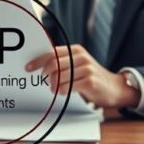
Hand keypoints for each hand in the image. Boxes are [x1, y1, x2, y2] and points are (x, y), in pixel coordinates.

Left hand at [24, 44, 139, 108]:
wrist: (114, 88)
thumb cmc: (91, 77)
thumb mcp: (77, 65)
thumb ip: (62, 63)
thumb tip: (40, 68)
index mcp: (75, 50)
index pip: (51, 52)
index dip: (38, 60)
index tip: (28, 68)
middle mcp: (81, 56)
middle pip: (53, 63)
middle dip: (45, 74)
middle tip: (44, 82)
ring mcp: (87, 68)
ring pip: (59, 76)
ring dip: (53, 85)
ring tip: (55, 89)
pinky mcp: (90, 81)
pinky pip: (67, 86)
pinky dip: (62, 91)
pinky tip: (64, 93)